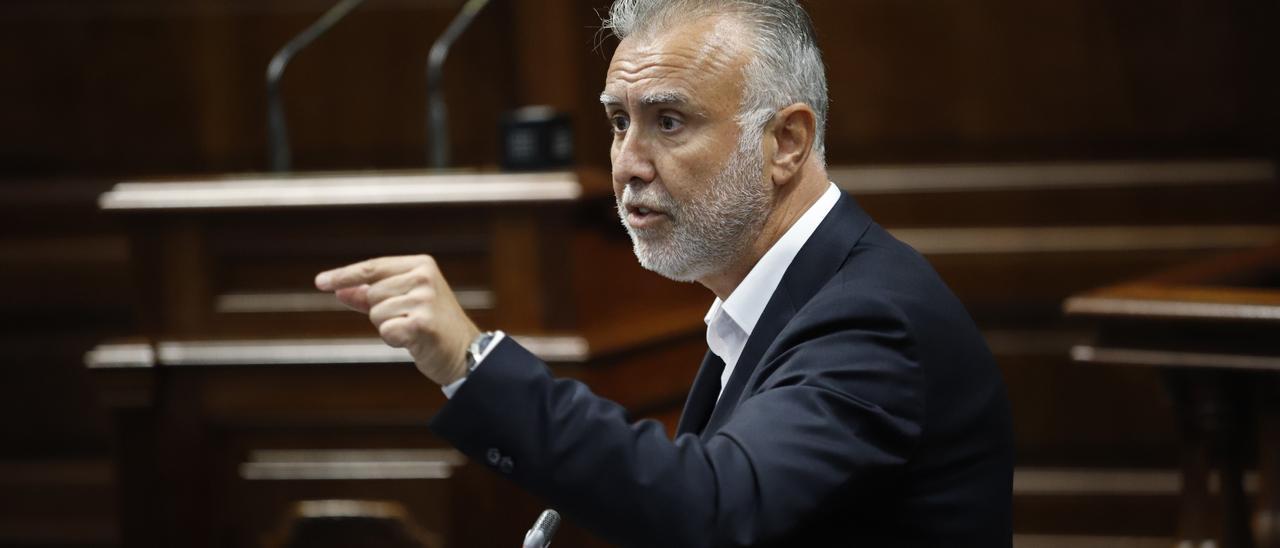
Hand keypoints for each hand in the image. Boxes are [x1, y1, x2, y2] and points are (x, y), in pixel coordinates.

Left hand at [315, 255, 480, 385]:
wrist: (465, 352)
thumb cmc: (432, 326)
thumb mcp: (403, 302)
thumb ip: (371, 294)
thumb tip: (338, 290)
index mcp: (421, 265)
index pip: (372, 268)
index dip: (344, 275)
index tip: (320, 282)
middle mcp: (424, 278)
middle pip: (372, 294)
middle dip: (380, 311)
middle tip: (408, 319)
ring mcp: (425, 300)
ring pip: (376, 314)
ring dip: (388, 326)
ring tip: (414, 329)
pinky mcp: (423, 323)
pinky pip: (386, 331)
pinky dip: (394, 340)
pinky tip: (415, 341)